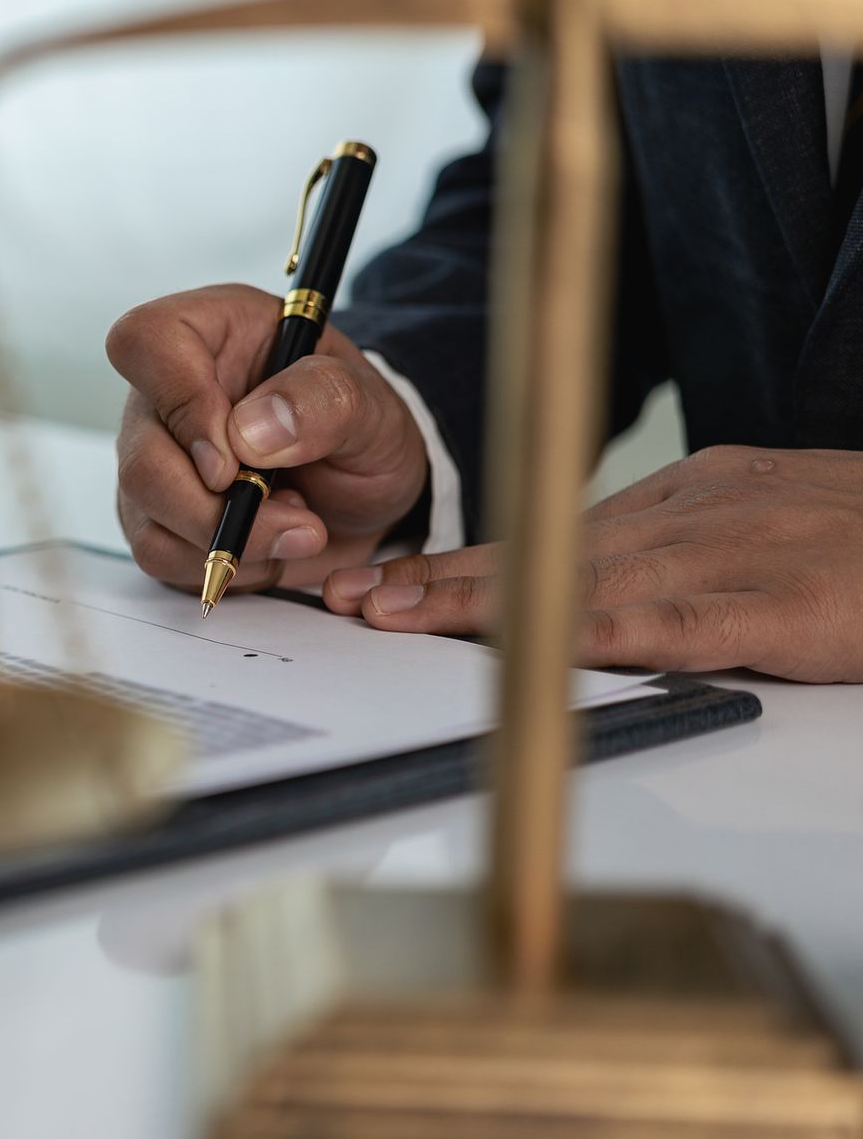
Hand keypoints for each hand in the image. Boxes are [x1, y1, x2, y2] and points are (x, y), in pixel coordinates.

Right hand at [109, 284, 429, 592]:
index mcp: (210, 334)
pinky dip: (225, 566)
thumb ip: (323, 400)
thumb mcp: (370, 402)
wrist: (365, 486)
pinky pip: (162, 555)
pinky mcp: (158, 516)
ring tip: (295, 527)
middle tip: (296, 521)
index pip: (146, 342)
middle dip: (216, 509)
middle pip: (142, 456)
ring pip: (147, 516)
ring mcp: (155, 458)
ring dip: (228, 542)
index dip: (182, 403)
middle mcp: (167, 395)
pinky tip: (268, 547)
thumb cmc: (360, 426)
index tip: (234, 460)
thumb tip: (251, 432)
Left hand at [323, 446, 862, 682]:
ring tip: (400, 616)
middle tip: (352, 597)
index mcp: (693, 497)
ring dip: (488, 600)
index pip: (550, 534)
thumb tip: (596, 604)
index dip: (463, 563)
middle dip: (441, 579)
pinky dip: (600, 629)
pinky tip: (539, 640)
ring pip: (584, 578)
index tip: (385, 581)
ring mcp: (739, 552)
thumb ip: (683, 564)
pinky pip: (677, 619)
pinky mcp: (785, 604)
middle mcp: (699, 513)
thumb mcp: (768, 534)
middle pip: (545, 551)